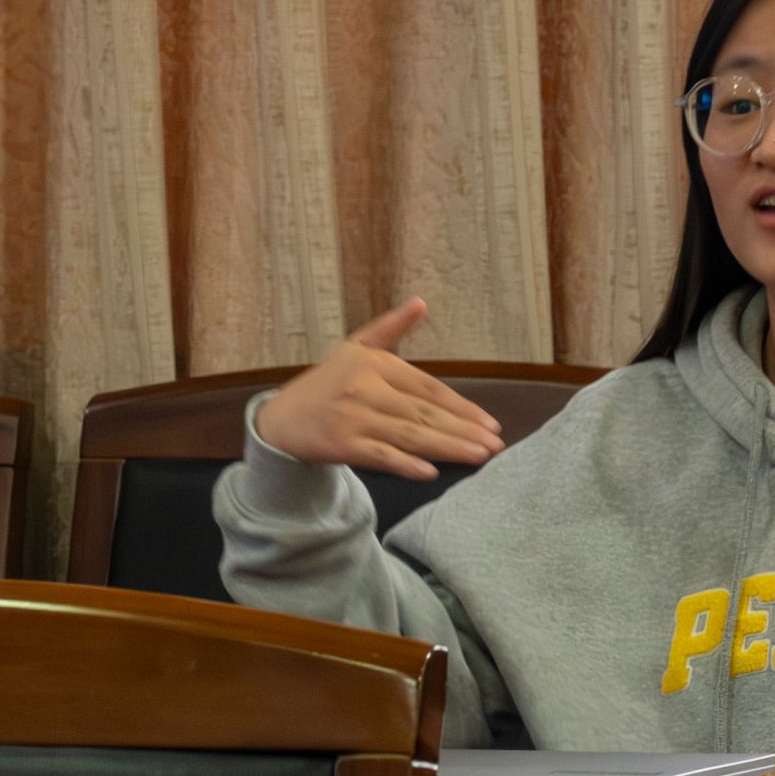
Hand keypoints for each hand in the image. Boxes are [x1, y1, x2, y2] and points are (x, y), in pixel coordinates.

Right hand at [253, 298, 504, 480]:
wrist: (280, 421)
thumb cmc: (326, 384)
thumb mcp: (355, 348)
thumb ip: (391, 328)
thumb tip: (421, 302)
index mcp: (374, 363)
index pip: (428, 388)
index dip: (461, 406)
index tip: (490, 423)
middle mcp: (365, 388)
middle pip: (423, 414)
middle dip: (463, 430)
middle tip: (495, 444)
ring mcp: (352, 417)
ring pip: (409, 435)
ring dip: (447, 447)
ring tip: (479, 457)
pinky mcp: (340, 444)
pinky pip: (379, 456)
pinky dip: (405, 464)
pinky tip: (431, 472)